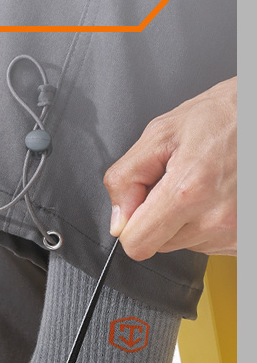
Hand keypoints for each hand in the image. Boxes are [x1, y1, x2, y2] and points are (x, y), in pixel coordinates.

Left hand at [105, 77, 236, 259]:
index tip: (140, 206)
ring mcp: (234, 232)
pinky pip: (210, 244)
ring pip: (185, 244)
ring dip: (187, 219)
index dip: (131, 225)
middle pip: (160, 244)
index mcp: (188, 191)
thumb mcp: (162, 133)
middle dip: (161, 217)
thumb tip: (118, 219)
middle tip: (180, 182)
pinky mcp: (244, 239)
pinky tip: (219, 195)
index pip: (138, 244)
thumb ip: (127, 177)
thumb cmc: (223, 118)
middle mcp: (214, 218)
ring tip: (204, 184)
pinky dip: (208, 223)